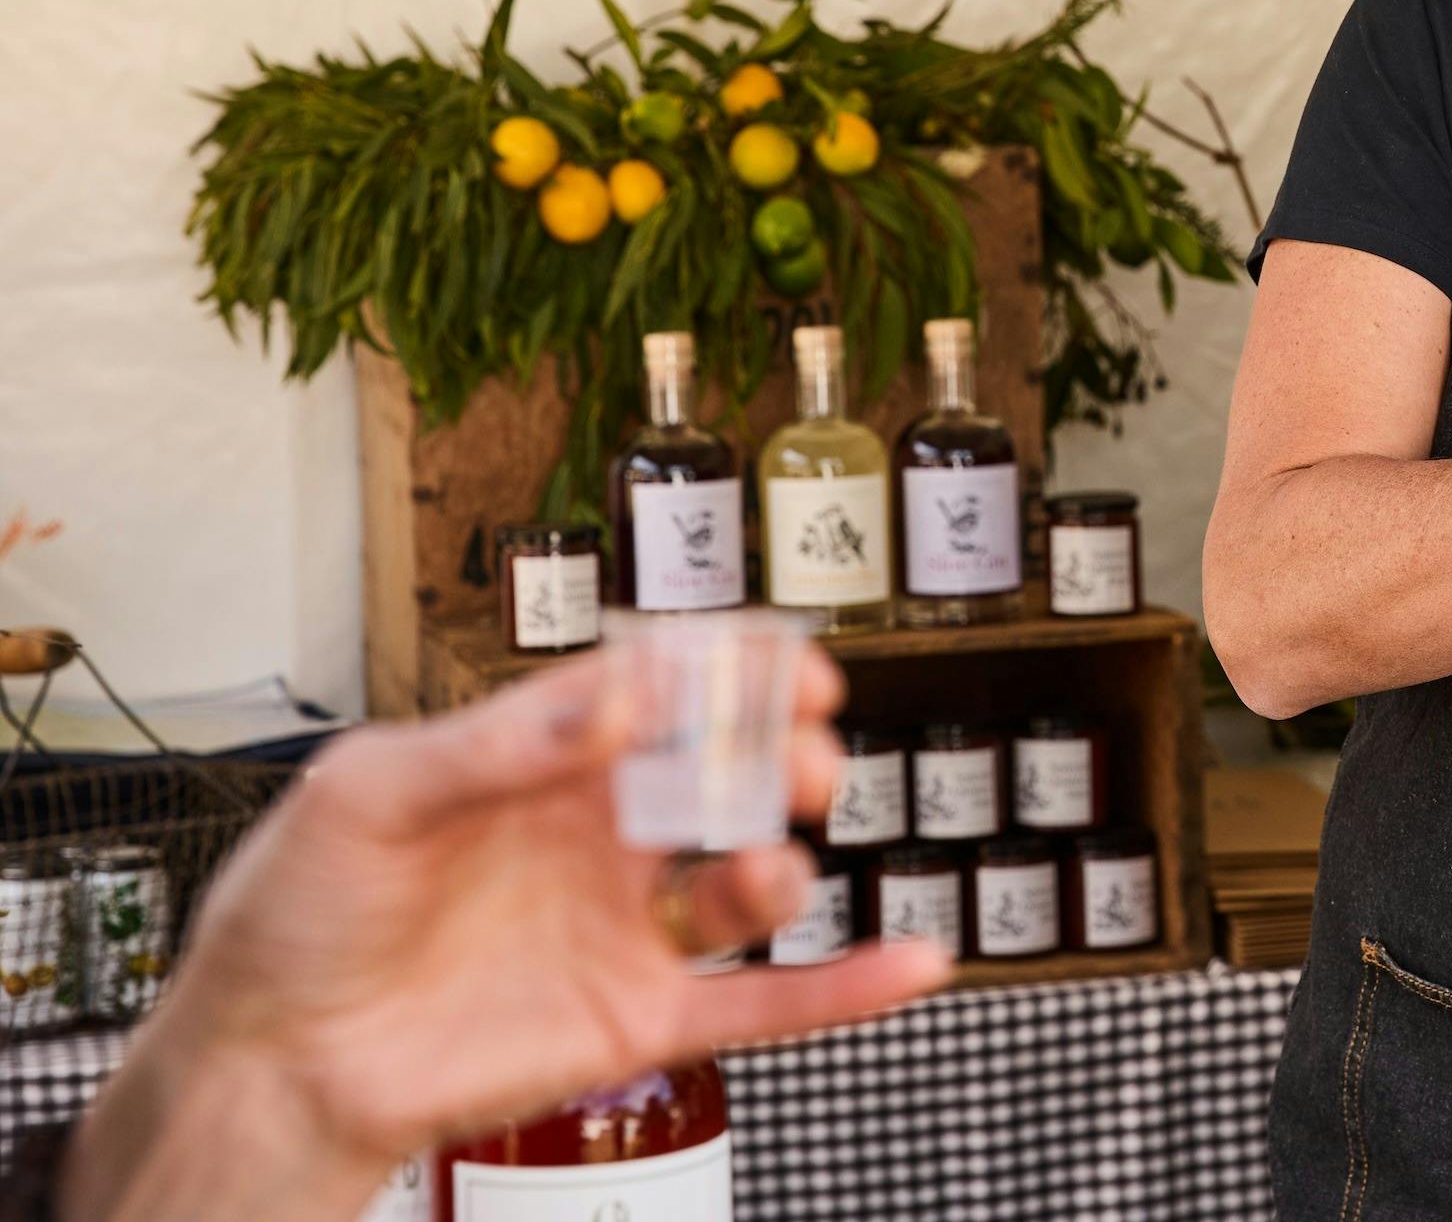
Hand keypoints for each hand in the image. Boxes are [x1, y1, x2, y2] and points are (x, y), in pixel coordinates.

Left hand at [62, 647, 950, 1219]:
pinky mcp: (640, 1017)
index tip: (787, 661)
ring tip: (767, 864)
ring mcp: (629, 927)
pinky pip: (766, 1004)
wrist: (270, 1061)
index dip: (737, 668)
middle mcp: (603, 834)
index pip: (668, 689)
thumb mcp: (369, 793)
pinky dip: (846, 990)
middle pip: (732, 775)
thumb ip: (497, 740)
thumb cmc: (297, 917)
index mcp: (548, 759)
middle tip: (799, 756)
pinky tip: (912, 963)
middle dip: (782, 754)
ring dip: (787, 862)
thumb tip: (620, 691)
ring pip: (753, 883)